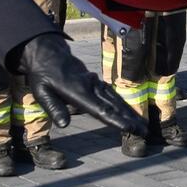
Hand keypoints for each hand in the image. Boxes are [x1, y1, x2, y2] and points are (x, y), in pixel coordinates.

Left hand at [12, 33, 143, 132]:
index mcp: (78, 91)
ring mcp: (96, 83)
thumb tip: (64, 124)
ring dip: (131, 113)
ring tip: (143, 126)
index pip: (100, 108)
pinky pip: (113, 95)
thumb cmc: (43, 76)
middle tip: (144, 131)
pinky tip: (131, 114)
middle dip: (130, 119)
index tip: (129, 127)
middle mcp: (91, 87)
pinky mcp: (97, 83)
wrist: (48, 55)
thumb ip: (53, 108)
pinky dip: (124, 105)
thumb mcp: (42, 92)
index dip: (115, 119)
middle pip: (114, 105)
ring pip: (117, 100)